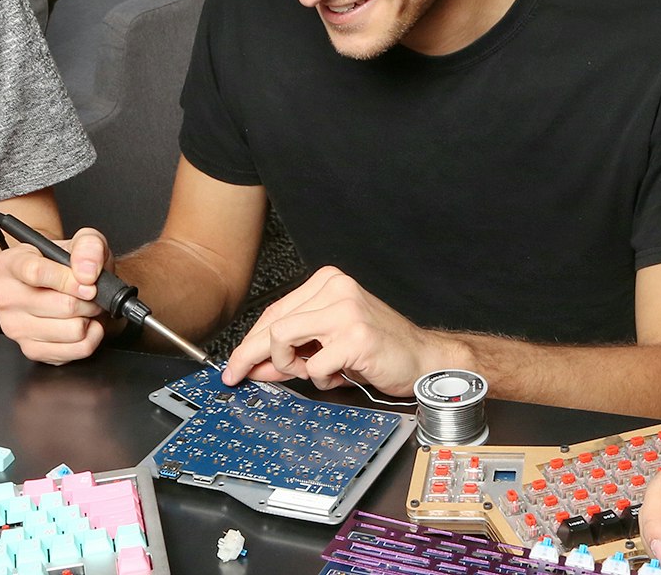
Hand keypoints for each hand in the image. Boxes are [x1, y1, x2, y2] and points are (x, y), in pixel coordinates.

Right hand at [0, 228, 112, 363]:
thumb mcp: (82, 242)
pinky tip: (83, 323)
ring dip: (91, 318)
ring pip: (74, 330)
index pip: (36, 273)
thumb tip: (87, 273)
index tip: (89, 283)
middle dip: (89, 300)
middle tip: (90, 293)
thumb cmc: (66, 263)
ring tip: (85, 307)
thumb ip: (88, 247)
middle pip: (62, 306)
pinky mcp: (31, 350)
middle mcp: (5, 296)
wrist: (60, 284)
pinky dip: (92, 336)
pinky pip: (78, 349)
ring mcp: (15, 327)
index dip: (70, 280)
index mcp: (10, 263)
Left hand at [221, 265, 460, 393]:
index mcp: (327, 282)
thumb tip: (253, 365)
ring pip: (283, 339)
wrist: (425, 359)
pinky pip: (314, 365)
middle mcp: (335, 289)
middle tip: (238, 375)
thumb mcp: (329, 342)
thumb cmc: (379, 349)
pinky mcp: (354, 336)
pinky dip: (321, 379)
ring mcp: (345, 310)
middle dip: (250, 355)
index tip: (235, 362)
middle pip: (272, 323)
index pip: (275, 311)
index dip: (250, 340)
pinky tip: (340, 375)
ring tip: (313, 372)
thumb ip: (293, 348)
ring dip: (290, 366)